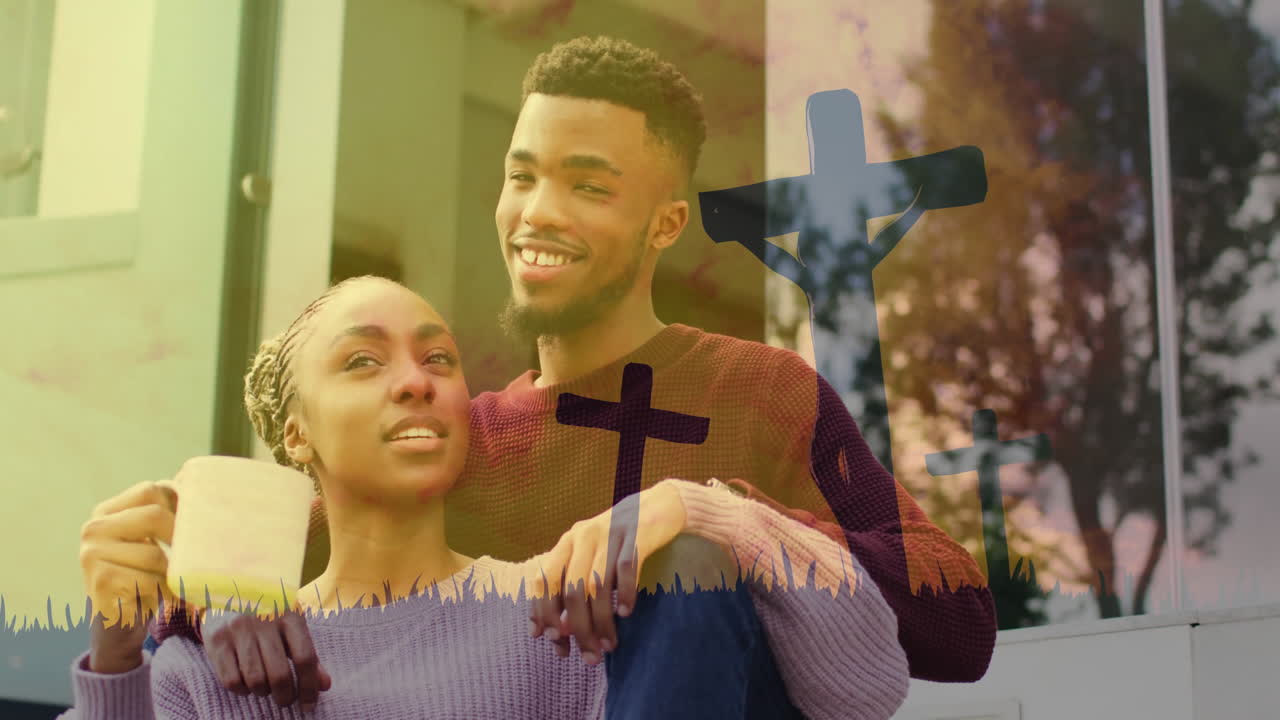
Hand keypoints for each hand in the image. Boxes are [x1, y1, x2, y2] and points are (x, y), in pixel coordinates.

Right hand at [79, 480, 177, 672]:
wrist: (121, 623)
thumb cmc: (144, 575)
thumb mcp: (152, 539)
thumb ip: (165, 513)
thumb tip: (195, 484)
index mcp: (107, 511)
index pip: (151, 489)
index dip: (179, 504)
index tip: (193, 525)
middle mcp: (93, 528)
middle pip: (155, 516)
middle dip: (180, 540)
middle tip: (188, 559)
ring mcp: (92, 555)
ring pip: (156, 554)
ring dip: (171, 574)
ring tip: (166, 585)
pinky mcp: (100, 582)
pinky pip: (149, 581)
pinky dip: (163, 593)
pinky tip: (155, 599)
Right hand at [206, 611, 331, 711]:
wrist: (227, 592)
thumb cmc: (268, 616)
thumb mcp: (292, 627)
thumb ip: (309, 655)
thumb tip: (324, 685)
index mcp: (289, 615)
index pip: (305, 657)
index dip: (309, 686)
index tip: (309, 705)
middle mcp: (264, 620)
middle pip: (279, 673)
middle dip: (285, 695)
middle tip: (285, 700)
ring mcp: (238, 629)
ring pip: (255, 680)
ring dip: (263, 692)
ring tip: (265, 687)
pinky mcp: (217, 640)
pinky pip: (231, 680)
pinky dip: (242, 690)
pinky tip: (246, 683)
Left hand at [527, 481, 689, 663]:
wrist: (657, 506)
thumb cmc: (619, 540)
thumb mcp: (590, 556)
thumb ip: (571, 586)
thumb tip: (557, 630)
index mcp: (567, 542)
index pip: (544, 581)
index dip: (544, 613)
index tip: (553, 641)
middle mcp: (583, 536)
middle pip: (571, 590)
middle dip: (578, 628)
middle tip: (588, 656)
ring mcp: (609, 535)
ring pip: (597, 587)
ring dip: (602, 622)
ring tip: (609, 646)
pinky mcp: (636, 536)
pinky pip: (625, 570)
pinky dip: (625, 595)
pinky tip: (626, 613)